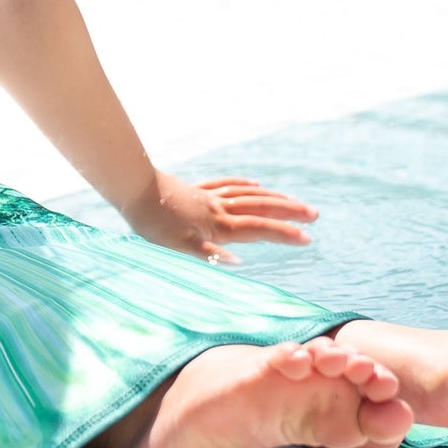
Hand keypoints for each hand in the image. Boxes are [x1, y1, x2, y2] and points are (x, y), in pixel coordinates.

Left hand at [120, 170, 317, 263]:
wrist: (133, 188)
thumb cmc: (152, 222)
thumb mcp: (177, 246)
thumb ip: (209, 254)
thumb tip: (239, 263)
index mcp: (217, 225)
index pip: (258, 229)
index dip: (284, 234)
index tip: (308, 238)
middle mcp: (218, 208)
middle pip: (260, 208)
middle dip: (289, 212)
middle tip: (314, 215)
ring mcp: (208, 196)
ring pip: (248, 194)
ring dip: (273, 198)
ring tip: (294, 201)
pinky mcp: (196, 188)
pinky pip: (226, 184)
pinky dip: (244, 185)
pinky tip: (254, 183)